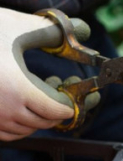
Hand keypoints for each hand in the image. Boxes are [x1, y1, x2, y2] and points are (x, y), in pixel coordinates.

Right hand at [0, 8, 98, 140]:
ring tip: (36, 97)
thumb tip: (78, 29)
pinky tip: (18, 106)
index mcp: (19, 91)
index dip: (67, 105)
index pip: (55, 112)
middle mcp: (5, 110)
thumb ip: (48, 32)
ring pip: (24, 131)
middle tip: (54, 91)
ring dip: (35, 119)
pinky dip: (17, 126)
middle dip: (52, 110)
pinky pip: (5, 134)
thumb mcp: (15, 27)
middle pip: (42, 123)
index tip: (68, 94)